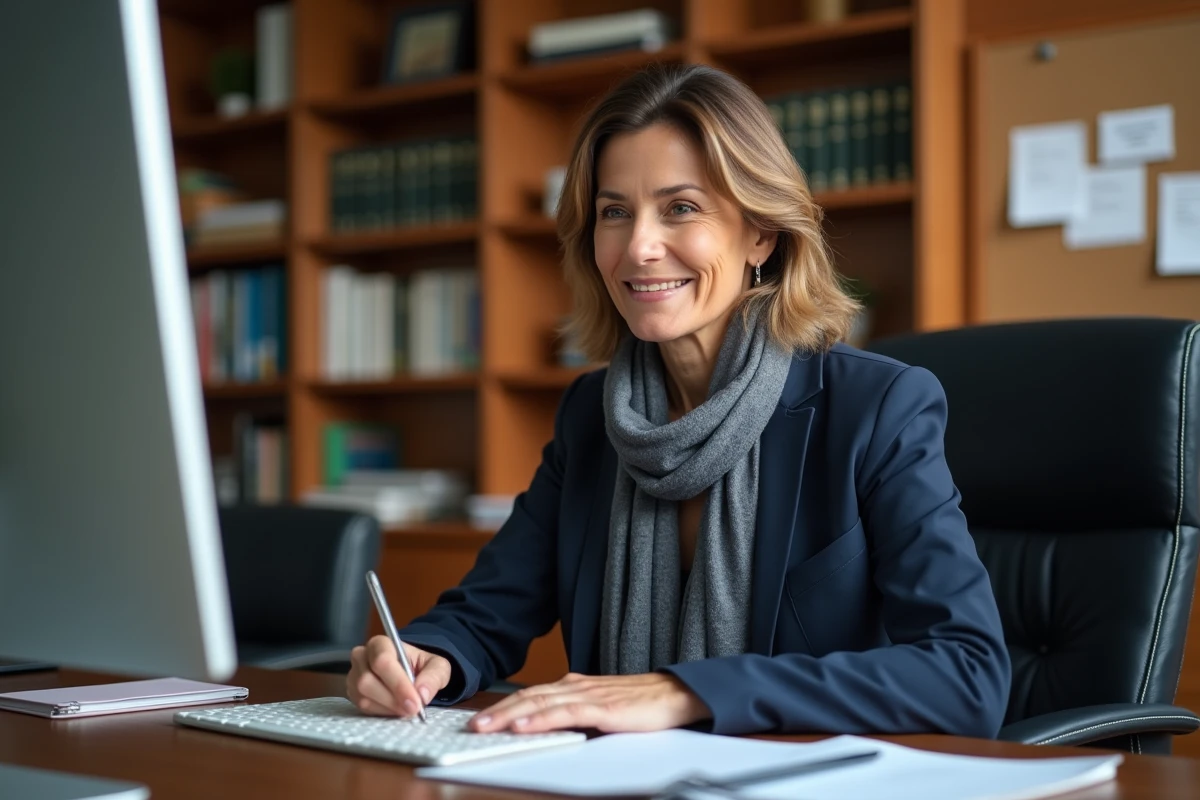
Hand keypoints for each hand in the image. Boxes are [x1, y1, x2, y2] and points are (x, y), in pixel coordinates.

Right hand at [347, 635, 450, 717]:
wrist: (411, 672)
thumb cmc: (421, 665)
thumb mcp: (437, 666)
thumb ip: (433, 677)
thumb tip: (422, 694)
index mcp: (380, 643)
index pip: (382, 661)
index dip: (398, 684)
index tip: (415, 702)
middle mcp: (362, 657)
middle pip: (367, 681)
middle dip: (393, 699)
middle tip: (413, 710)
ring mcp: (354, 676)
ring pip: (363, 696)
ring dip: (388, 707)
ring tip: (406, 709)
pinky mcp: (353, 693)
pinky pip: (362, 707)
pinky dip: (381, 712)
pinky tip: (396, 710)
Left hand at [469, 672, 710, 733]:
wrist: (678, 694)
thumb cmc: (644, 704)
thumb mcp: (603, 708)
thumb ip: (578, 713)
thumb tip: (552, 726)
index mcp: (575, 686)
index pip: (532, 694)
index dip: (504, 705)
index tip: (482, 718)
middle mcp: (577, 686)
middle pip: (529, 697)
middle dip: (498, 711)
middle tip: (472, 725)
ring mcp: (589, 695)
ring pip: (541, 703)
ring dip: (509, 715)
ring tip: (486, 726)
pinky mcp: (603, 709)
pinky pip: (565, 714)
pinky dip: (541, 720)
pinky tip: (524, 726)